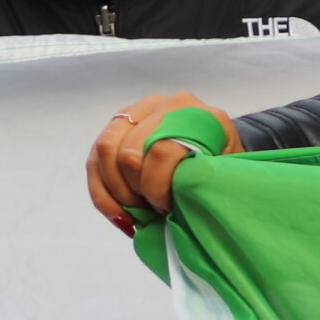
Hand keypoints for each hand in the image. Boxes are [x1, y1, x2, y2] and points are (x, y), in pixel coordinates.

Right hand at [87, 91, 243, 232]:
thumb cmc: (222, 166)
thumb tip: (170, 207)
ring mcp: (137, 111)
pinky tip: (119, 214)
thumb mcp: (224, 172)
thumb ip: (202, 181)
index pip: (162, 150)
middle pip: (129, 152)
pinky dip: (102, 193)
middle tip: (151, 211)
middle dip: (135, 192)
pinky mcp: (118, 126)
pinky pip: (95, 159)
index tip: (168, 209)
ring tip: (136, 211)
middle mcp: (163, 105)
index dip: (159, 187)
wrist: (219, 148)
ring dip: (115, 191)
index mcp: (193, 113)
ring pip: (105, 150)